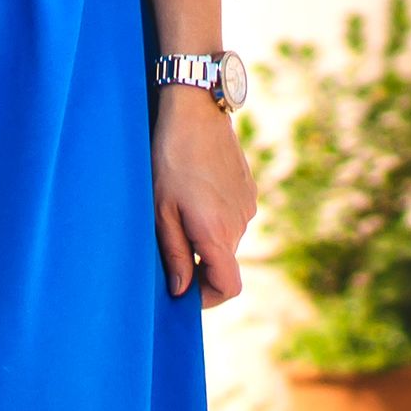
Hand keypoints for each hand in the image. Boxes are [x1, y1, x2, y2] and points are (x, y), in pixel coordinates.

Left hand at [152, 84, 251, 305]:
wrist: (196, 112)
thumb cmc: (170, 159)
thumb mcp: (161, 210)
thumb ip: (175, 254)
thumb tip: (181, 291)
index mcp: (217, 234)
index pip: (228, 287)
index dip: (207, 298)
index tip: (183, 292)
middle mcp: (239, 224)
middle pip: (225, 264)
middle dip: (199, 265)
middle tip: (169, 245)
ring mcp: (248, 207)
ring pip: (228, 240)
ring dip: (207, 238)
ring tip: (180, 210)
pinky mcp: (249, 190)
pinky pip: (233, 218)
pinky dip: (216, 218)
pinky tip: (195, 193)